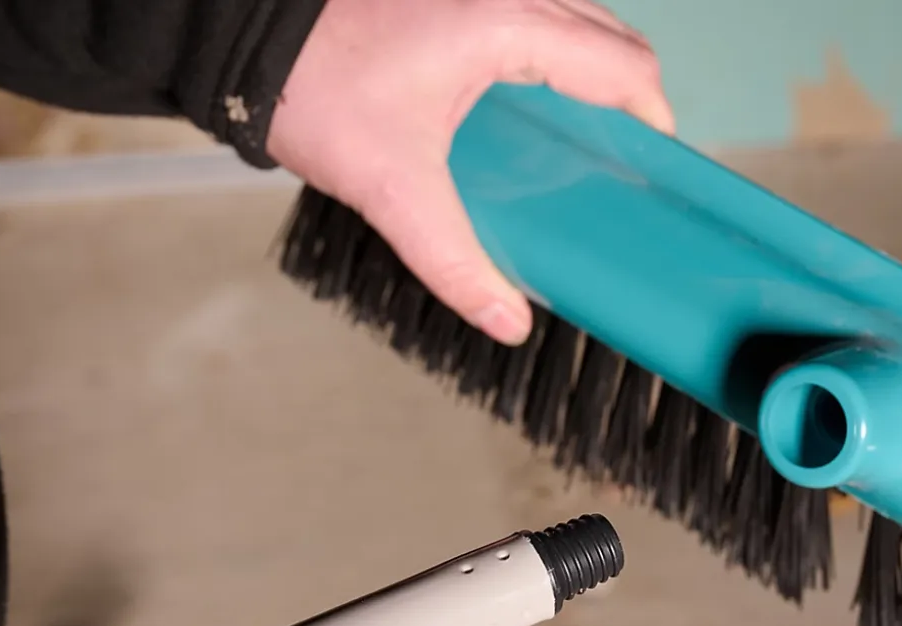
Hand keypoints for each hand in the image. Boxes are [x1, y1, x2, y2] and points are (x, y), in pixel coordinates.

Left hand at [268, 0, 674, 344]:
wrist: (245, 41)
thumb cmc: (313, 90)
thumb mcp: (393, 190)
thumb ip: (454, 260)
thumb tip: (506, 320)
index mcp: (504, 24)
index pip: (619, 65)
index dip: (651, 115)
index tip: (656, 161)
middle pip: (606, 34)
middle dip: (625, 94)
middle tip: (617, 158)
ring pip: (571, 16)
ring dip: (587, 71)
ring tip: (579, 139)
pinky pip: (530, 18)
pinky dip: (549, 57)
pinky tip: (525, 110)